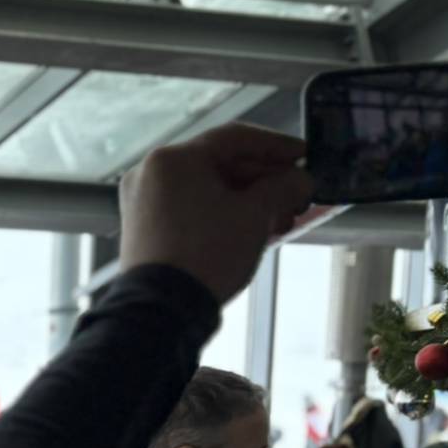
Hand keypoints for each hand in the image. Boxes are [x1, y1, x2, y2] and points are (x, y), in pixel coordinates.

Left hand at [118, 124, 311, 303]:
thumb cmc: (206, 255)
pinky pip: (191, 208)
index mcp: (172, 159)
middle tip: (297, 195)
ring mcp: (143, 201)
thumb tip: (300, 179)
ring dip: (248, 200)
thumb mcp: (255, 215)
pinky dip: (223, 213)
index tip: (304, 156)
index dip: (276, 146)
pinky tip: (254, 229)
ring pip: (207, 188)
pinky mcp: (145, 228)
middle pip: (220, 164)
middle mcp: (151, 173)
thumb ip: (283, 187)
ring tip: (282, 219)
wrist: (163, 309)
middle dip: (265, 181)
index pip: (234, 138)